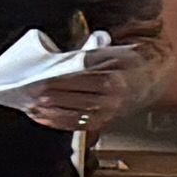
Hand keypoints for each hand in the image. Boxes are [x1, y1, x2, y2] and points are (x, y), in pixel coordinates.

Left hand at [18, 38, 147, 129]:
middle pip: (75, 98)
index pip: (82, 80)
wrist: (147, 82)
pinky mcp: (101, 123)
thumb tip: (70, 58)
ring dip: (50, 111)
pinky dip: (56, 122)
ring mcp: (107, 113)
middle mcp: (112, 99)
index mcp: (115, 79)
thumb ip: (92, 51)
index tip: (42, 78)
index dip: (60, 81)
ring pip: (73, 113)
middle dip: (51, 96)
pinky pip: (75, 125)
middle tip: (30, 92)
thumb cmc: (124, 64)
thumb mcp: (112, 52)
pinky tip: (41, 117)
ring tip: (31, 105)